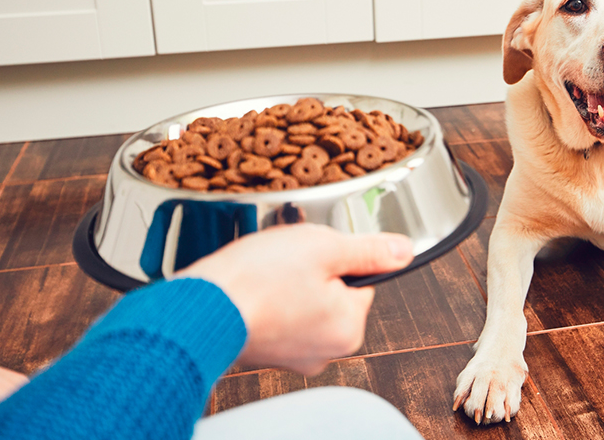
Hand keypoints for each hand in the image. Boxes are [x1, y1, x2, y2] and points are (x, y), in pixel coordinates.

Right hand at [179, 224, 412, 374]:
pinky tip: (252, 289)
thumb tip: (403, 250)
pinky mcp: (265, 352)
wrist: (199, 305)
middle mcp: (325, 351)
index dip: (336, 259)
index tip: (312, 254)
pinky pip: (277, 317)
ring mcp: (293, 355)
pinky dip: (267, 302)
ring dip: (287, 286)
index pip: (360, 282)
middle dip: (311, 273)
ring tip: (265, 274)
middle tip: (285, 262)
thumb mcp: (324, 247)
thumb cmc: (256, 279)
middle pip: (332, 294)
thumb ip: (369, 250)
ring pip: (303, 304)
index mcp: (348, 328)